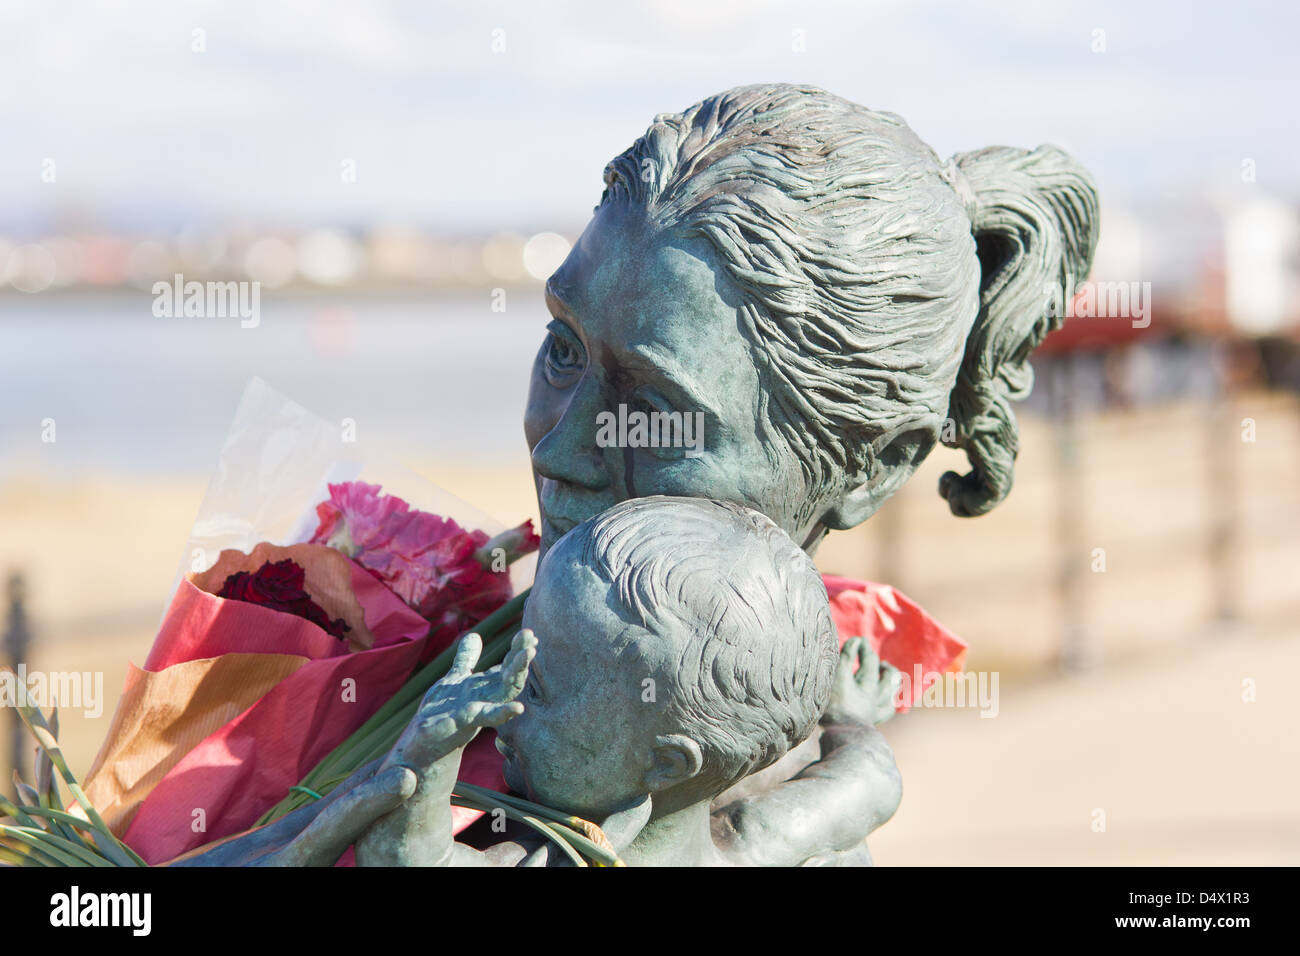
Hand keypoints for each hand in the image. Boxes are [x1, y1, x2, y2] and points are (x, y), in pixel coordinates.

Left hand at [385, 629, 536, 772]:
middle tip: (533, 644)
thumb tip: (475, 634)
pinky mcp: (455, 726)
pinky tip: (516, 708)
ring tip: (528, 660)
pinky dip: (498, 714)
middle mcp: (484, 701)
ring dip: (514, 681)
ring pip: (499, 698)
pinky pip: (478, 719)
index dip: (518, 651)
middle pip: (509, 680)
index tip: (530, 633)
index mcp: (484, 689)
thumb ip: (467, 659)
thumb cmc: (440, 713)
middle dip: (521, 662)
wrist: (421, 746)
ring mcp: (472, 714)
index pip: (506, 668)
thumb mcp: (453, 681)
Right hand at [822, 637, 900, 726]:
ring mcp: (875, 712)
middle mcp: (875, 697)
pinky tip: (885, 700)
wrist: (844, 740)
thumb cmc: (836, 708)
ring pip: (891, 695)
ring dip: (891, 684)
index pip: (869, 661)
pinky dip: (888, 703)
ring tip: (885, 678)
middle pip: (889, 679)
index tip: (857, 640)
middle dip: (885, 668)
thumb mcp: (838, 678)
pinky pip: (886, 711)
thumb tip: (857, 640)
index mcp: (867, 684)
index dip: (863, 648)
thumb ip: (845, 657)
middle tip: (877, 663)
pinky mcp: (871, 724)